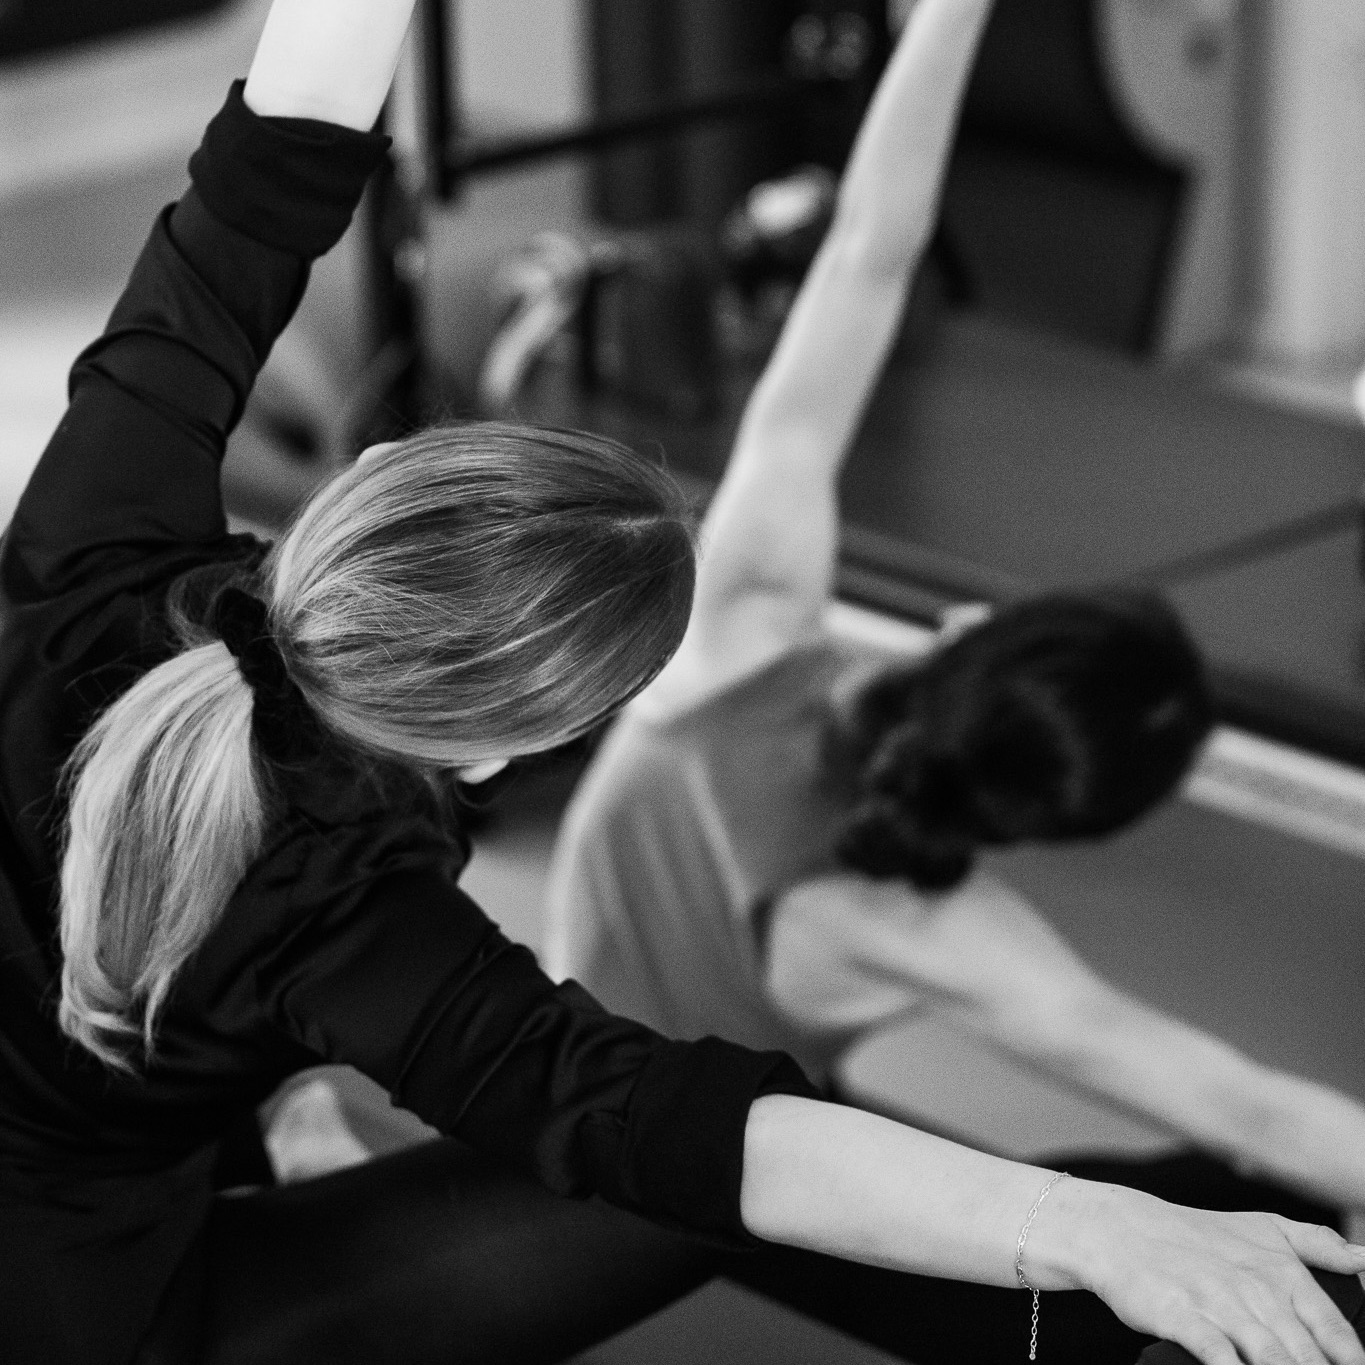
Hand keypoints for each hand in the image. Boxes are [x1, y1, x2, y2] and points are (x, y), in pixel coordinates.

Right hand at [1031, 1180, 1364, 1364]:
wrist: (1119, 1229)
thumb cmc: (1194, 1235)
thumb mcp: (1260, 1227)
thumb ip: (1316, 1244)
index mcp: (1280, 1269)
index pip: (1333, 1329)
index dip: (1349, 1358)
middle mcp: (1254, 1287)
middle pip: (1305, 1353)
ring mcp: (1217, 1302)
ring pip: (1270, 1356)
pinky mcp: (1180, 1316)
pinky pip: (1216, 1353)